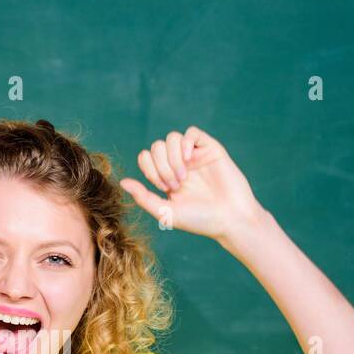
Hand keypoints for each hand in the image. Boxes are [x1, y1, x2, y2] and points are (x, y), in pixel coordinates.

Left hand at [119, 126, 266, 254]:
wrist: (231, 220)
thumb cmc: (200, 221)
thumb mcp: (166, 212)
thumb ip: (144, 198)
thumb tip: (122, 182)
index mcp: (167, 177)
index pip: (146, 157)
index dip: (149, 169)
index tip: (164, 188)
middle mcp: (179, 163)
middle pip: (157, 146)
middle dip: (161, 166)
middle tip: (175, 185)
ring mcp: (195, 155)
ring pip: (172, 138)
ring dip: (172, 157)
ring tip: (184, 177)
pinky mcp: (211, 149)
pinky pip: (192, 133)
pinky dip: (186, 143)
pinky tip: (190, 160)